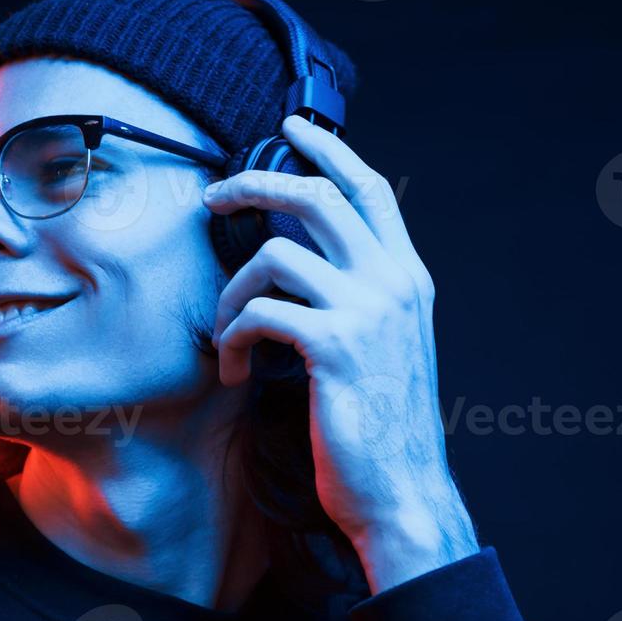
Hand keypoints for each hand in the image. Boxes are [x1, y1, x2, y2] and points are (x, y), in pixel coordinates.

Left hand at [204, 115, 478, 591]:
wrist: (402, 493)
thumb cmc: (382, 429)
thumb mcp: (384, 349)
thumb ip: (357, 299)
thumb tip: (301, 263)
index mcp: (408, 278)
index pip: (370, 188)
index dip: (328, 149)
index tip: (290, 127)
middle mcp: (394, 282)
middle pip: (317, 197)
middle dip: (254, 184)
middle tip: (213, 198)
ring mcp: (367, 311)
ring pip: (274, 256)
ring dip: (230, 294)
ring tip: (224, 336)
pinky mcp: (335, 346)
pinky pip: (260, 312)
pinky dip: (231, 337)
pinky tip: (229, 368)